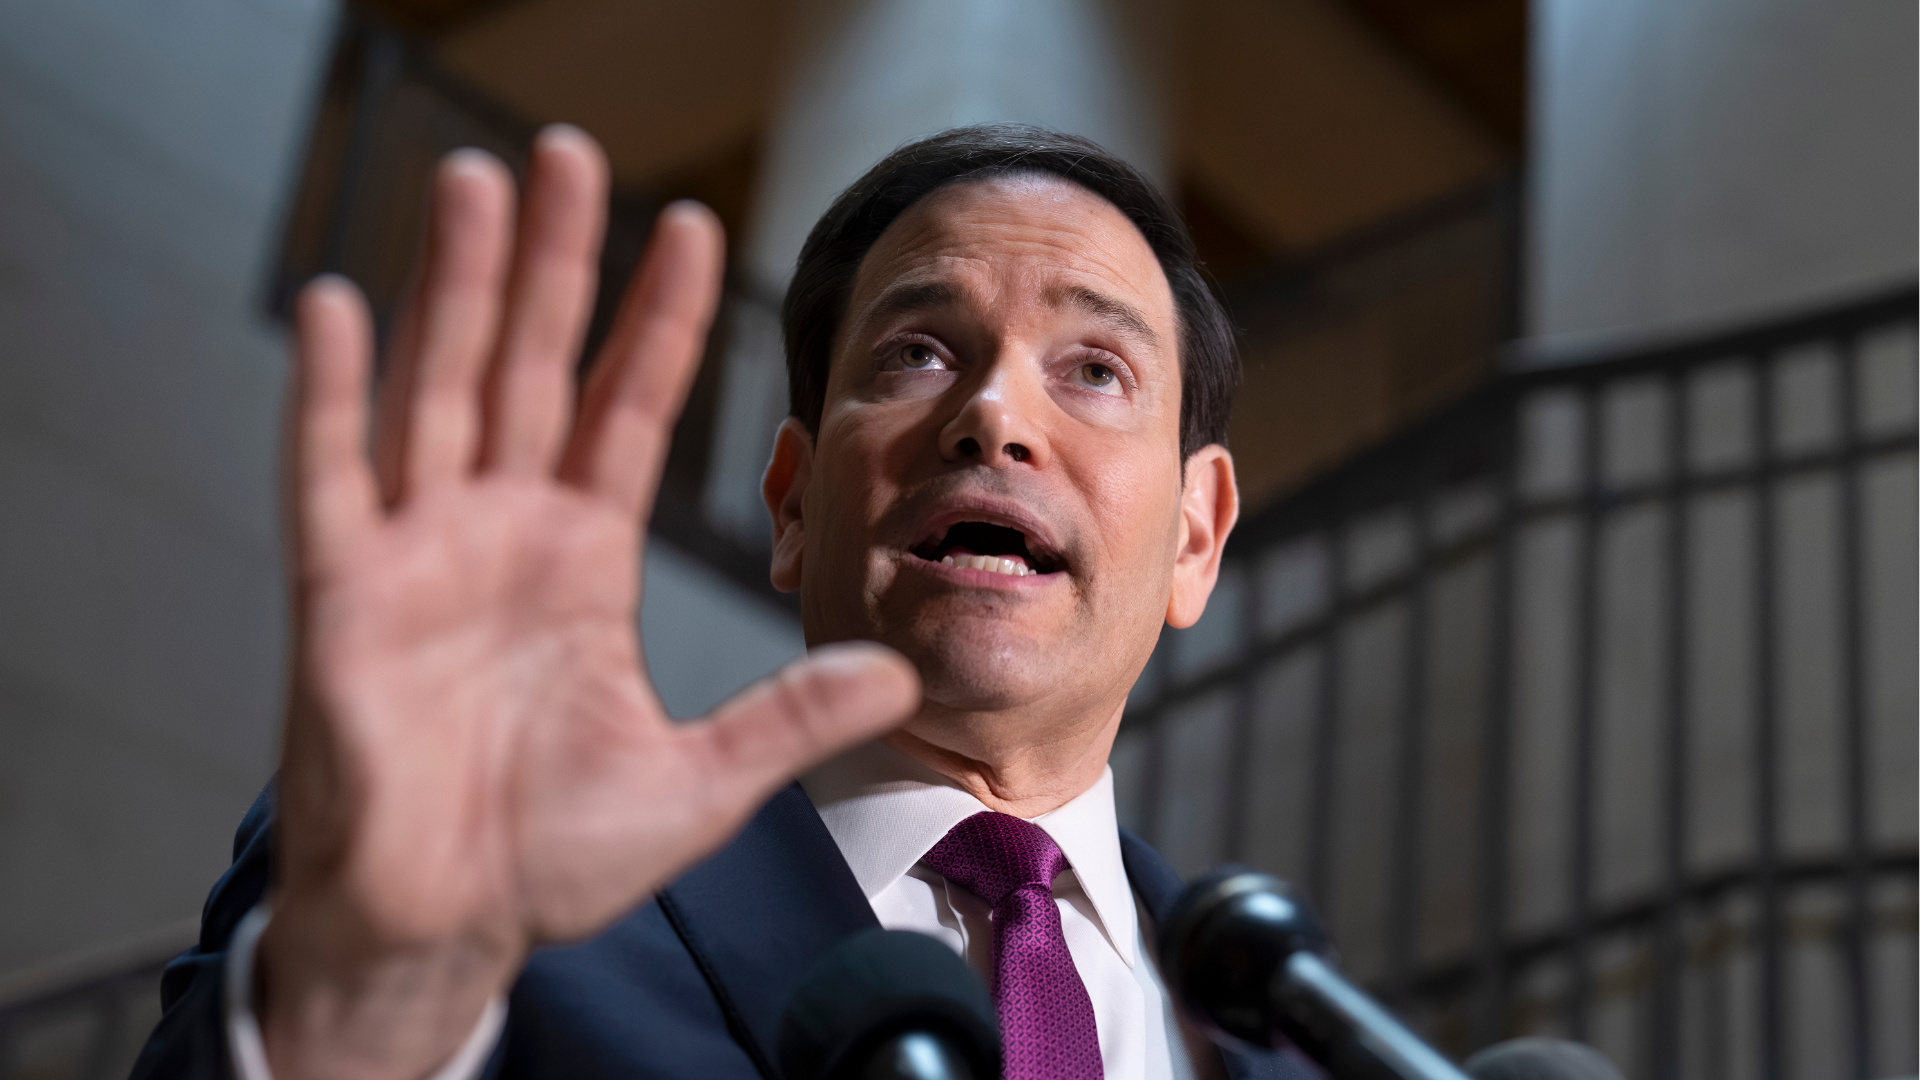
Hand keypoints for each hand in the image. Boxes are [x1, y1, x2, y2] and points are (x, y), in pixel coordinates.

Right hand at [257, 126, 918, 1079]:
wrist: (444, 932)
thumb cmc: (549, 860)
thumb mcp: (701, 785)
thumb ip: (790, 717)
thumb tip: (898, 670)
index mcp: (581, 563)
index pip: (628, 410)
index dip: (659, 322)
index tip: (695, 228)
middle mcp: (500, 535)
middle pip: (530, 368)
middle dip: (553, 262)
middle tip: (566, 151)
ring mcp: (417, 555)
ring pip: (438, 390)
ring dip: (454, 288)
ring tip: (473, 184)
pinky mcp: (340, 597)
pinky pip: (330, 477)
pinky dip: (329, 396)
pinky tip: (341, 306)